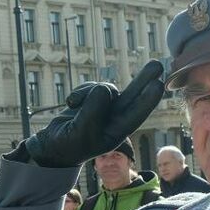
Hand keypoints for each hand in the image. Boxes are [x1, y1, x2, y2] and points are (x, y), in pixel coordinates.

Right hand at [22, 60, 165, 167]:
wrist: (52, 145)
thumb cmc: (67, 145)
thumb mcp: (79, 133)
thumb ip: (92, 113)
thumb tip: (104, 89)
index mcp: (117, 131)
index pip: (135, 114)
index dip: (147, 99)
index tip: (158, 84)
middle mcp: (115, 118)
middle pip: (133, 95)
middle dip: (143, 79)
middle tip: (157, 64)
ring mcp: (105, 108)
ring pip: (106, 88)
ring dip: (88, 91)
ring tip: (72, 104)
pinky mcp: (93, 99)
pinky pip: (91, 86)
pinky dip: (80, 91)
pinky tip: (71, 103)